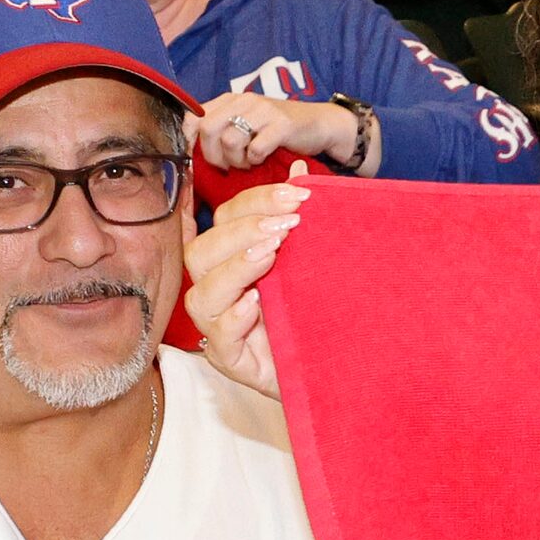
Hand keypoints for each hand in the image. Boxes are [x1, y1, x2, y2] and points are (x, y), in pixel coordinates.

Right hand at [181, 170, 309, 399]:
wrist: (337, 368)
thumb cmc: (316, 312)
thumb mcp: (314, 261)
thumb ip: (301, 217)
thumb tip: (300, 171)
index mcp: (233, 260)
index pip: (227, 219)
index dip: (257, 201)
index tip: (298, 194)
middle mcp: (219, 291)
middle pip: (202, 253)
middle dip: (243, 231)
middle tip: (286, 225)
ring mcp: (221, 328)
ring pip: (202, 296)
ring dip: (235, 269)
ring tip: (271, 256)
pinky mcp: (233, 362)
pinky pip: (219, 340)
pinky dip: (234, 319)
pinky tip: (256, 305)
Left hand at [192, 91, 361, 171]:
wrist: (319, 124)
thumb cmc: (277, 130)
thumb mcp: (246, 124)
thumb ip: (221, 129)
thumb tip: (192, 147)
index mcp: (231, 100)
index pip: (194, 116)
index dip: (189, 139)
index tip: (197, 157)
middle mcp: (244, 100)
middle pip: (208, 128)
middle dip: (212, 155)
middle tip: (227, 165)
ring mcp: (264, 111)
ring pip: (229, 141)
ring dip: (236, 160)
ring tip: (248, 162)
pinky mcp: (281, 125)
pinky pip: (255, 149)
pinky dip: (256, 160)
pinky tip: (262, 159)